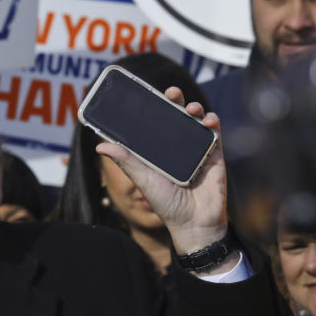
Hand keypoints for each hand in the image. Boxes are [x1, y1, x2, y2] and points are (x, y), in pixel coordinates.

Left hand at [95, 87, 227, 254]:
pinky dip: (213, 122)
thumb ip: (125, 160)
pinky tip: (208, 120)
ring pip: (195, 120)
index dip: (152, 106)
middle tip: (171, 92)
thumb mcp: (142, 179)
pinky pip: (215, 133)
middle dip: (174, 100)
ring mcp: (196, 149)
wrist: (195, 224)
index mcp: (158, 150)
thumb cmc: (166, 204)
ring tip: (190, 108)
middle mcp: (177, 146)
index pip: (154, 122)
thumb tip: (100, 145)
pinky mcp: (214, 155)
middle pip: (176, 116)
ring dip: (194, 108)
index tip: (147, 91)